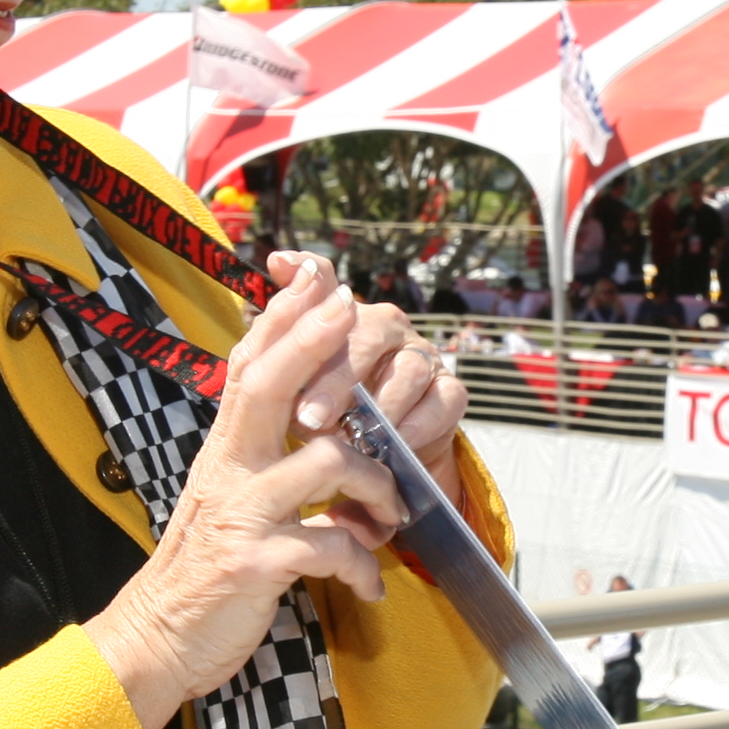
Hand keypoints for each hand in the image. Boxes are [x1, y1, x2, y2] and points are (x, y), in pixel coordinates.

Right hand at [85, 257, 407, 728]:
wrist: (156, 641)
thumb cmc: (201, 571)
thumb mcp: (222, 498)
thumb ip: (254, 455)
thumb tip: (298, 416)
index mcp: (223, 452)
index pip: (248, 368)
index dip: (281, 320)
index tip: (316, 279)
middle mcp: (227, 471)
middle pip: (267, 386)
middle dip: (313, 343)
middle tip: (353, 312)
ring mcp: (240, 513)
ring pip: (324, 462)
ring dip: (376, 485)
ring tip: (391, 518)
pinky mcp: (256, 561)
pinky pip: (330, 545)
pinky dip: (361, 562)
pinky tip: (369, 584)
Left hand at [268, 252, 469, 515]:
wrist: (374, 468)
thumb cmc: (327, 420)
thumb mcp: (292, 391)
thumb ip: (282, 339)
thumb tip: (279, 260)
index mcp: (342, 318)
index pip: (325, 281)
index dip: (308, 273)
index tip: (279, 265)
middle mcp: (384, 326)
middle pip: (365, 335)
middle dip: (336, 380)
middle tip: (308, 419)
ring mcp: (421, 356)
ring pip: (408, 369)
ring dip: (379, 407)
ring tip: (352, 439)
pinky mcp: (449, 392)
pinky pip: (443, 401)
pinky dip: (417, 425)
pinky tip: (394, 444)